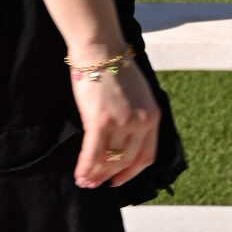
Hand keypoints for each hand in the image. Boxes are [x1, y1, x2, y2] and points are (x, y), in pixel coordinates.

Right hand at [69, 57, 160, 190]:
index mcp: (153, 116)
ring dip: (95, 174)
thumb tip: (120, 138)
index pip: (146, 156)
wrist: (100, 46)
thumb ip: (135, 115)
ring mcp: (121, 122)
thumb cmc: (113, 65)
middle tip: (96, 185)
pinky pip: (92, 152)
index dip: (131, 172)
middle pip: (126, 160)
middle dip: (109, 176)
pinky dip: (85, 167)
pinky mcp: (101, 120)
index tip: (118, 181)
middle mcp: (141, 123)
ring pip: (108, 159)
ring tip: (85, 182)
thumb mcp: (137, 93)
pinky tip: (79, 175)